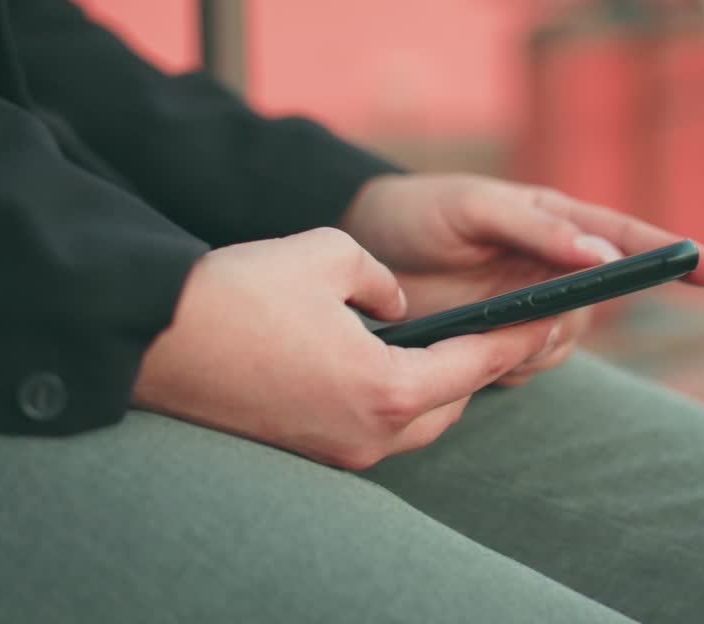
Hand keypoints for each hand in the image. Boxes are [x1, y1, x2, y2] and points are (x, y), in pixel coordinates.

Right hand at [132, 228, 556, 468]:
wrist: (155, 338)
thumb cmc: (241, 292)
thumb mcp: (328, 253)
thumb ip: (384, 279)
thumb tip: (397, 303)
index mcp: (388, 387)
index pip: (477, 363)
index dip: (518, 337)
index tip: (548, 318)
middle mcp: (369, 433)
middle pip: (451, 403)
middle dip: (477, 365)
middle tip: (500, 326)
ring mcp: (336, 450)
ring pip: (415, 423)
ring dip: (435, 386)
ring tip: (446, 344)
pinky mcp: (306, 451)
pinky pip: (373, 427)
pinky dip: (394, 399)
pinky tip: (387, 364)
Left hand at [340, 174, 703, 384]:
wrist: (365, 243)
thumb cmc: (422, 210)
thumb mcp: (474, 207)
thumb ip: (538, 230)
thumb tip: (601, 257)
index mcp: (558, 221)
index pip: (629, 240)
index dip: (675, 257)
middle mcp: (555, 265)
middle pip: (599, 304)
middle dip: (570, 316)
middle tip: (521, 313)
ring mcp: (530, 306)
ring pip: (563, 342)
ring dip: (531, 344)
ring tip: (478, 320)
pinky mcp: (501, 340)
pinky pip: (527, 367)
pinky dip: (507, 364)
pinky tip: (468, 338)